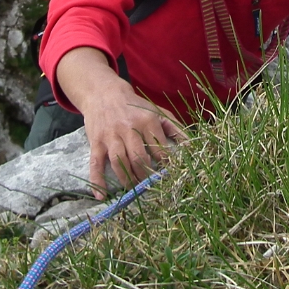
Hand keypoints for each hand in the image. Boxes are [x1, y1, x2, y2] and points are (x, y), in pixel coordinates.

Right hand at [56, 47, 186, 198]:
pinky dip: (97, 181)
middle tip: (150, 186)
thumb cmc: (135, 107)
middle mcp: (129, 129)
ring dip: (127, 179)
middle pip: (139, 158)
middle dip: (145, 175)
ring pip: (119, 162)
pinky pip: (96, 164)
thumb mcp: (157, 112)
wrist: (103, 93)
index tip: (169, 177)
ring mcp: (111, 136)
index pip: (159, 149)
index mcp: (147, 121)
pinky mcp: (96, 142)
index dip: (164, 165)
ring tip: (133, 189)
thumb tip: (192, 147)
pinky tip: (101, 195)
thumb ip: (175, 128)